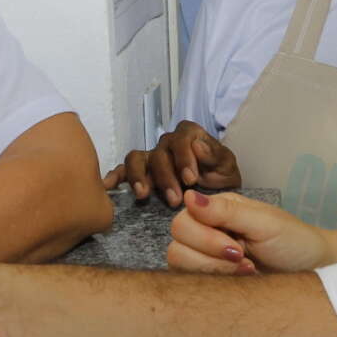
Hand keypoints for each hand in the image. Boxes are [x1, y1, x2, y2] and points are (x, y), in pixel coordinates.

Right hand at [104, 121, 240, 203]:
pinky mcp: (140, 173)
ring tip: (143, 195)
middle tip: (175, 200)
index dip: (184, 157)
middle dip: (166, 177)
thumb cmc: (222, 180)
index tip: (191, 179)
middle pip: (159, 153)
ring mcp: (151, 158)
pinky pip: (123, 170)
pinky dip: (115, 176)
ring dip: (139, 176)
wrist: (217, 199)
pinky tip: (109, 186)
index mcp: (190, 135)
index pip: (181, 138)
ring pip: (136, 158)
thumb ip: (215, 156)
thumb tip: (197, 145)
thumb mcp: (227, 169)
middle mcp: (168, 143)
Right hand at [166, 189, 330, 275]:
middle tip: (244, 259)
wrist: (313, 271)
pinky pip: (190, 282)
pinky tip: (241, 280)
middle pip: (177, 243)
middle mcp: (206, 230)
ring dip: (214, 271)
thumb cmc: (294, 242)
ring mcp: (205, 256)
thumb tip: (189, 195)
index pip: (182, 221)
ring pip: (179, 264)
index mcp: (216, 210)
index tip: (238, 248)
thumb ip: (226, 212)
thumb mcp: (264, 223)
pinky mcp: (209, 278)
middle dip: (211, 256)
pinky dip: (215, 283)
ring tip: (246, 270)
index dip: (205, 238)